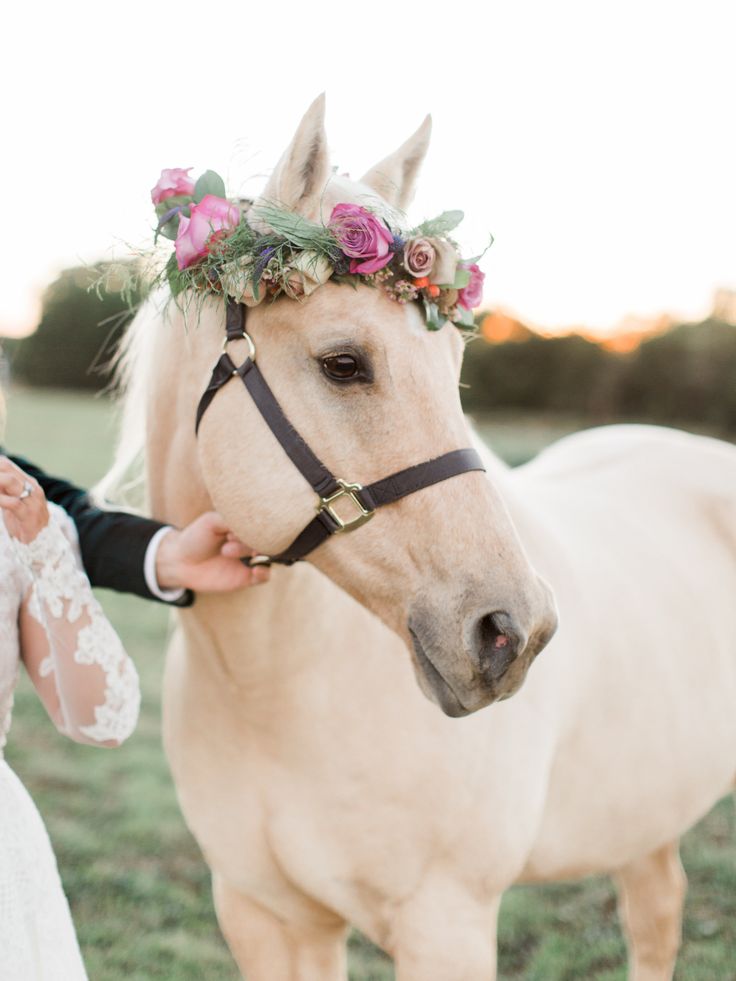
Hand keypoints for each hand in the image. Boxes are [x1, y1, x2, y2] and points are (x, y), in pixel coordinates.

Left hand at [0, 456, 48, 543]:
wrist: (41, 540)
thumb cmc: (21, 519)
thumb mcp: (11, 500)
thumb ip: (3, 489)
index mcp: (27, 481)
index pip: (7, 465)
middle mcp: (31, 487)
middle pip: (7, 469)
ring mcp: (32, 500)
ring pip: (10, 482)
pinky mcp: (30, 514)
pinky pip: (14, 503)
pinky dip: (1, 499)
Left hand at [155, 511, 269, 592]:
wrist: (180, 562)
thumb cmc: (195, 537)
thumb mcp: (212, 521)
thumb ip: (234, 519)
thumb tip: (255, 521)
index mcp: (244, 527)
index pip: (263, 523)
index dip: (254, 524)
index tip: (232, 526)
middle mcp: (250, 542)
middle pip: (267, 539)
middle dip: (252, 539)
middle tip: (228, 539)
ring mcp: (249, 560)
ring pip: (268, 556)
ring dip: (256, 553)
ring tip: (228, 552)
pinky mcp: (246, 577)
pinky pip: (264, 576)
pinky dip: (264, 572)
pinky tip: (255, 570)